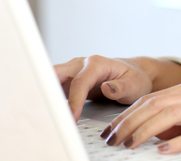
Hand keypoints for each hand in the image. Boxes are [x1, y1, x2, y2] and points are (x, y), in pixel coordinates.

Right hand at [54, 55, 180, 119]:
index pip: (79, 82)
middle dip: (48, 89)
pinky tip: (49, 109)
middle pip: (56, 73)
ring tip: (44, 112)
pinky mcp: (71, 79)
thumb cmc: (136, 78)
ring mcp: (74, 70)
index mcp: (96, 63)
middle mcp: (81, 64)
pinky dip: (50, 96)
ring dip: (46, 93)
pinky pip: (55, 86)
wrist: (136, 74)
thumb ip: (121, 87)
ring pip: (52, 78)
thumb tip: (106, 88)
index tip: (72, 117)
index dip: (74, 101)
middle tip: (45, 110)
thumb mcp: (134, 85)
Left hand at [102, 77, 180, 153]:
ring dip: (143, 132)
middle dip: (128, 123)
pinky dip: (176, 142)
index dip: (129, 114)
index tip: (114, 128)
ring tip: (128, 145)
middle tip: (112, 140)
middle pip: (153, 106)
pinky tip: (162, 151)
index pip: (152, 99)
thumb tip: (162, 133)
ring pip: (167, 117)